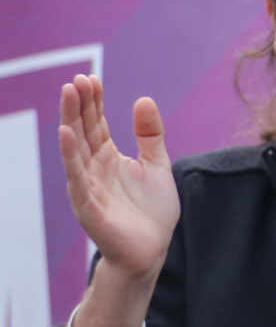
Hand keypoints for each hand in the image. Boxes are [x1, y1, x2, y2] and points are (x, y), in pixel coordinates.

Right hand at [57, 75, 176, 280]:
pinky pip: (78, 178)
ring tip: (68, 96)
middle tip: (76, 80)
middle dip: (79, 105)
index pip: (96, 124)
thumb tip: (143, 99)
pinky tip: (67, 134)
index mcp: (108, 158)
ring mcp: (89, 187)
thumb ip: (150, 134)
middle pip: (83, 131)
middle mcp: (94, 169)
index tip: (91, 77)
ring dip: (71, 122)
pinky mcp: (90, 206)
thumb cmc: (151, 210)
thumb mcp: (156, 164)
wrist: (152, 249)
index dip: (93, 101)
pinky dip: (71, 156)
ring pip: (75, 150)